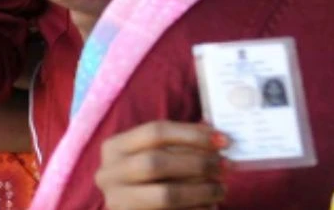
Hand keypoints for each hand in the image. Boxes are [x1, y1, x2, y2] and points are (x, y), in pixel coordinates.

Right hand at [95, 122, 227, 209]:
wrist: (136, 209)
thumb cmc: (148, 179)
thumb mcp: (155, 155)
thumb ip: (179, 145)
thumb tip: (215, 135)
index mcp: (114, 148)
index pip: (155, 132)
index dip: (192, 134)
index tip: (223, 140)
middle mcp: (109, 175)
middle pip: (157, 162)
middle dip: (197, 163)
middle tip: (224, 166)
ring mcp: (118, 203)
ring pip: (166, 195)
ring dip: (201, 190)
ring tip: (221, 188)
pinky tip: (209, 207)